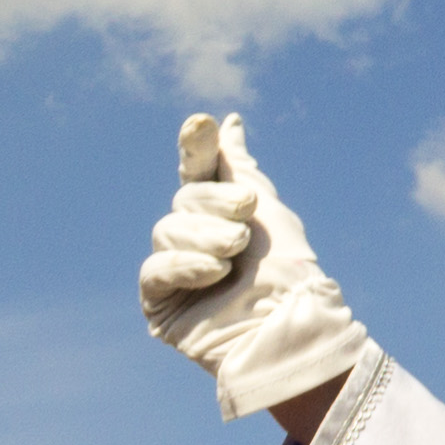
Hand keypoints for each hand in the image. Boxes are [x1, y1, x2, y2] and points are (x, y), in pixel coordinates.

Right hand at [136, 111, 370, 423]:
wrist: (288, 322)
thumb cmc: (288, 270)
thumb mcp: (267, 209)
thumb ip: (239, 166)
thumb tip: (229, 122)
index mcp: (220, 211)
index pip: (197, 169)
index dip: (196, 147)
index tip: (202, 124)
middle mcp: (193, 237)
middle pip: (185, 198)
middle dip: (217, 203)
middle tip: (246, 217)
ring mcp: (175, 269)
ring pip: (166, 229)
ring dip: (206, 238)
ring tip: (234, 255)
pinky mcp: (160, 303)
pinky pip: (155, 269)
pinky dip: (184, 266)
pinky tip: (213, 273)